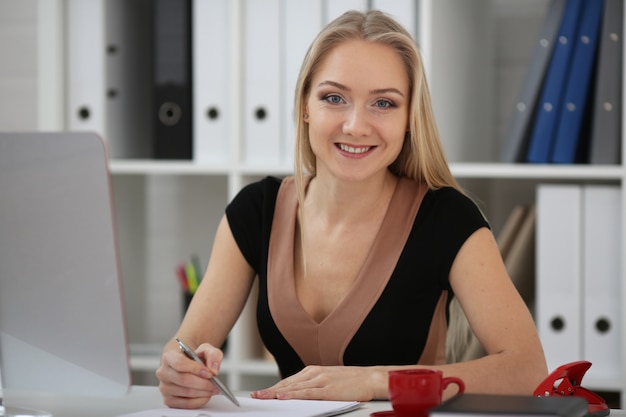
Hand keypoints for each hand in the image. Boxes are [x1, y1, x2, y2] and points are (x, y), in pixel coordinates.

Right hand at [156, 341, 223, 408]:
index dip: (195, 369)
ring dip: (203, 392)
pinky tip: (206, 395)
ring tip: (213, 389)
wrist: (186, 363)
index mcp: (169, 356)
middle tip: (215, 384)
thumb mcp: (205, 349)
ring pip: (186, 392)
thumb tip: (214, 369)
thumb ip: (213, 355)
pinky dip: (199, 401)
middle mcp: (164, 372)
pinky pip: (185, 404)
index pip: (179, 363)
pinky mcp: (169, 400)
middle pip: (183, 379)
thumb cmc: (193, 356)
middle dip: (203, 383)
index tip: (209, 373)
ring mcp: (165, 387)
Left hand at [251, 365, 386, 401]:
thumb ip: (314, 385)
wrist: (370, 378)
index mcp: (313, 371)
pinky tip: (283, 396)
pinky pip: (306, 393)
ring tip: (263, 397)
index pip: (288, 380)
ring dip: (276, 392)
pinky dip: (293, 394)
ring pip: (293, 387)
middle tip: (255, 396)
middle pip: (287, 383)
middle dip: (270, 390)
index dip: (273, 387)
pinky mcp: (327, 389)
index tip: (261, 392)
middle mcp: (314, 373)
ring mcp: (320, 380)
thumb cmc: (352, 381)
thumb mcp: (329, 380)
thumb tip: (298, 394)